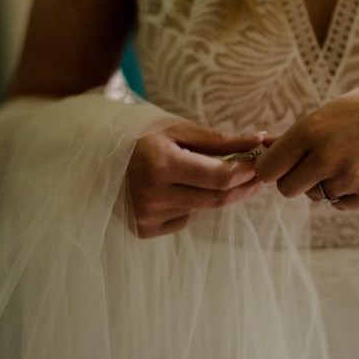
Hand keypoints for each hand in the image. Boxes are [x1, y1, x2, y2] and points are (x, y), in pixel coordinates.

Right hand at [127, 121, 267, 237]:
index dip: (247, 172)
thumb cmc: (142, 135)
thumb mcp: (179, 129)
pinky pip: (183, 219)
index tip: (262, 163)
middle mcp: (152, 195)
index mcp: (161, 164)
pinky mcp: (142, 229)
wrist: (97, 154)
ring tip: (205, 173)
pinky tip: (174, 189)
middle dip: (242, 187)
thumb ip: (220, 140)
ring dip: (214, 193)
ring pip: (202, 209)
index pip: (220, 178)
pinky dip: (189, 205)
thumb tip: (260, 140)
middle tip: (257, 174)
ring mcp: (145, 216)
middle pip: (217, 199)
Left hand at [254, 72, 358, 209]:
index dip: (272, 168)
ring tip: (353, 157)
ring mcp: (350, 178)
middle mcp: (326, 157)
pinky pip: (342, 204)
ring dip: (328, 183)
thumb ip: (301, 137)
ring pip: (318, 196)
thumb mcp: (331, 111)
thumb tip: (267, 158)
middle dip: (297, 180)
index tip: (280, 165)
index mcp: (310, 130)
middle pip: (288, 189)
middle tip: (316, 164)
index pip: (268, 169)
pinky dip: (349, 192)